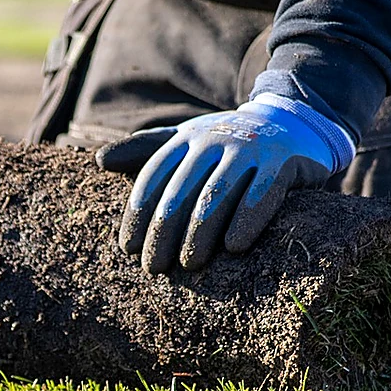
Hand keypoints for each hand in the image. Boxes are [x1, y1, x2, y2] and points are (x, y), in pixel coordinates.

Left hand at [96, 95, 354, 272]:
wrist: (291, 123)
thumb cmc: (225, 143)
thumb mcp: (185, 141)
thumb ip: (144, 150)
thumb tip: (99, 161)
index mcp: (186, 139)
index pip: (153, 177)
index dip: (137, 214)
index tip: (127, 248)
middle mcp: (213, 140)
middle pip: (180, 191)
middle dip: (162, 232)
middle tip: (153, 267)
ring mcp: (249, 149)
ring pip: (216, 195)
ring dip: (199, 233)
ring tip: (188, 265)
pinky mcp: (282, 161)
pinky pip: (262, 194)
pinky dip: (247, 220)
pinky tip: (234, 247)